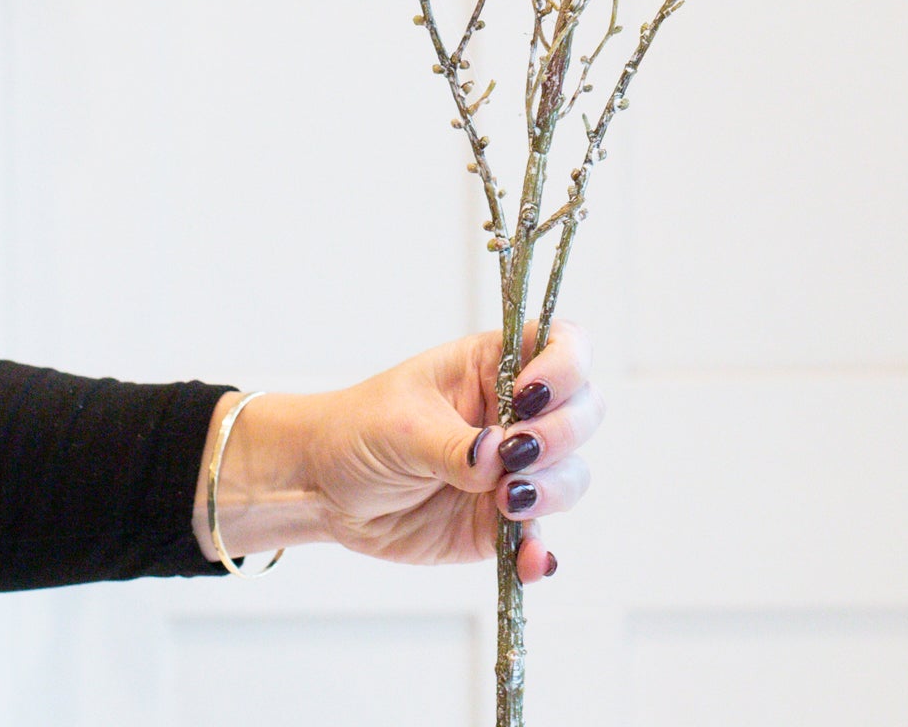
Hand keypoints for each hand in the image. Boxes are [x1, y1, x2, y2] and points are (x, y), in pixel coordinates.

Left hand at [192, 320, 599, 584]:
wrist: (324, 488)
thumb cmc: (360, 430)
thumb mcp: (401, 426)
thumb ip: (451, 444)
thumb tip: (496, 458)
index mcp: (499, 366)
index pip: (564, 345)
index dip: (565, 366)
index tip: (531, 396)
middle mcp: (519, 413)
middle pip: (583, 410)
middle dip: (560, 434)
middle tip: (516, 455)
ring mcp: (515, 469)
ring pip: (571, 473)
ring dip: (552, 489)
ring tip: (505, 502)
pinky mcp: (500, 520)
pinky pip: (538, 535)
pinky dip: (539, 551)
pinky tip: (530, 561)